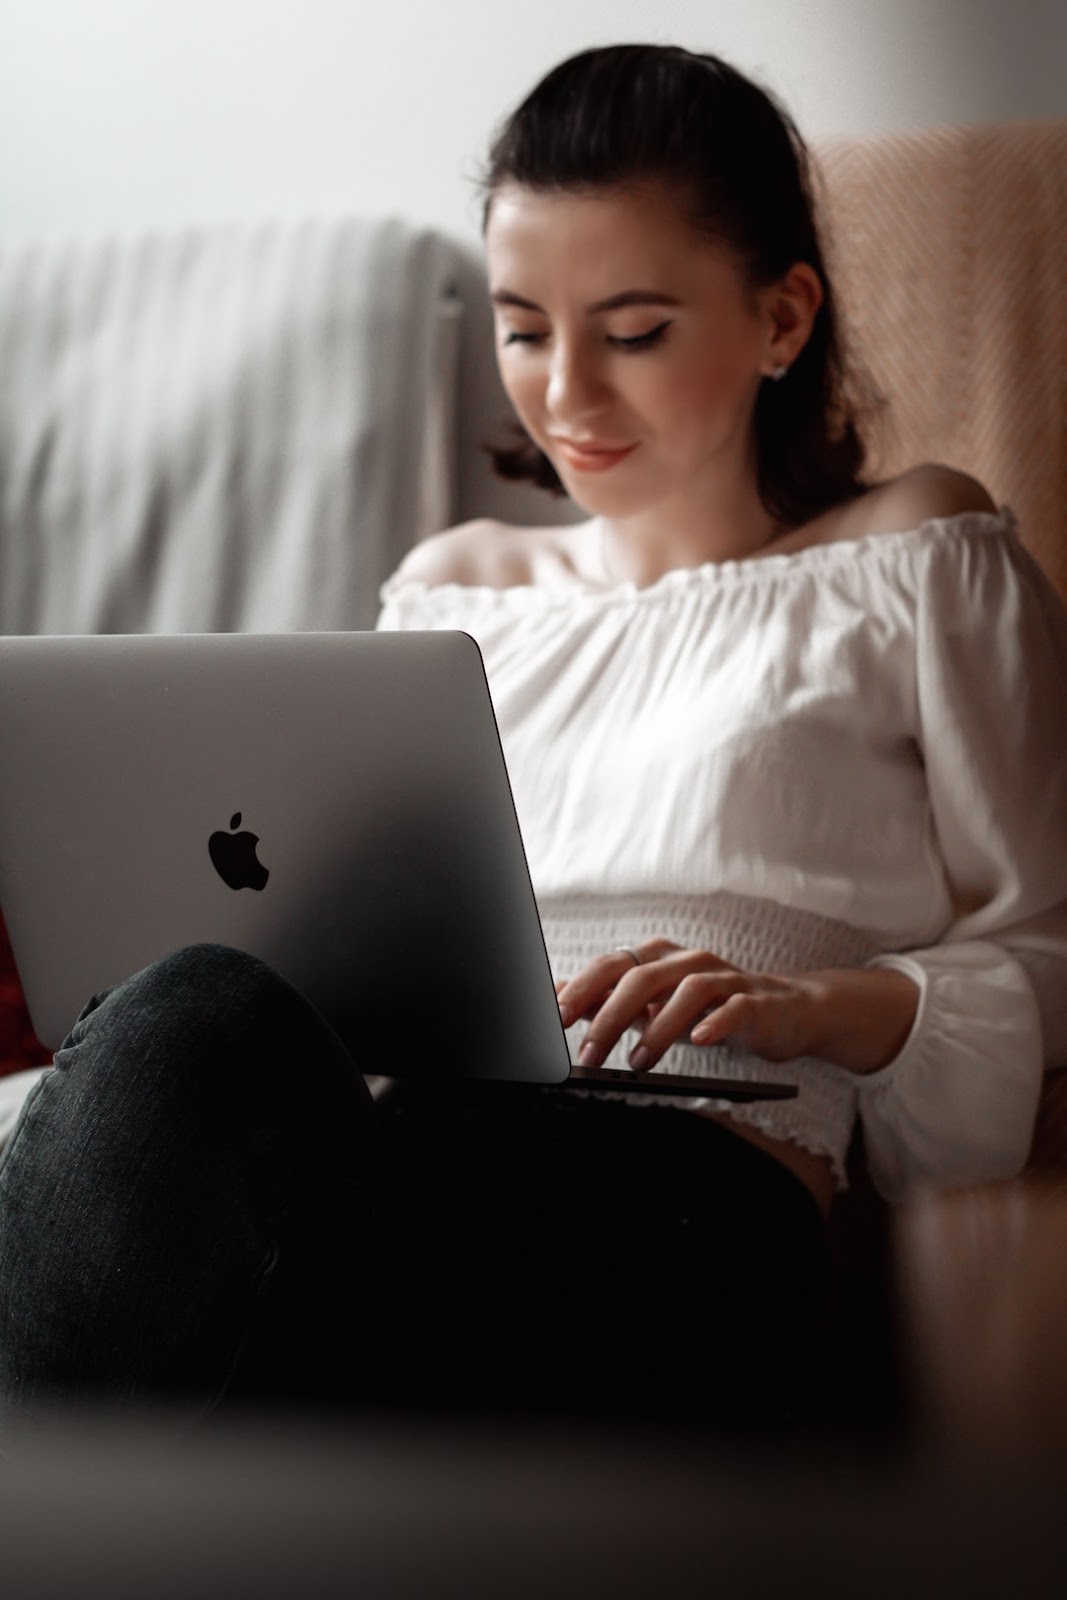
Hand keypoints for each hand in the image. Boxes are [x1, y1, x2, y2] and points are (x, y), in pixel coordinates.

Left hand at [555, 939, 821, 1072]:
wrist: (781, 1011)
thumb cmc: (708, 1008)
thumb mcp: (653, 1006)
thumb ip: (609, 1001)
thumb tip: (558, 997)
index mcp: (658, 958)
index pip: (612, 966)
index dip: (582, 988)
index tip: (556, 1017)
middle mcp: (688, 961)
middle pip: (643, 977)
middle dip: (611, 1015)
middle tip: (590, 1052)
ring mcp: (724, 978)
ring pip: (687, 991)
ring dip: (658, 1029)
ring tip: (638, 1062)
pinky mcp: (755, 1001)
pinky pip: (735, 1007)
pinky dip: (715, 1023)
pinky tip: (700, 1041)